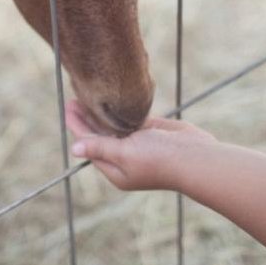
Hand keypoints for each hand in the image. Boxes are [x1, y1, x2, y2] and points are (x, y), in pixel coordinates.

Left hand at [65, 100, 217, 190]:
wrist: (196, 158)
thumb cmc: (159, 160)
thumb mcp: (125, 154)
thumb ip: (101, 148)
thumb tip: (74, 149)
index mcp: (115, 169)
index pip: (89, 144)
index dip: (78, 125)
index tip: (68, 106)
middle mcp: (124, 158)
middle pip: (99, 135)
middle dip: (87, 117)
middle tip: (74, 96)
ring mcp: (138, 145)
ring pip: (114, 126)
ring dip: (102, 112)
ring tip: (89, 95)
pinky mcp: (152, 133)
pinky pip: (132, 120)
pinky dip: (122, 111)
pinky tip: (113, 99)